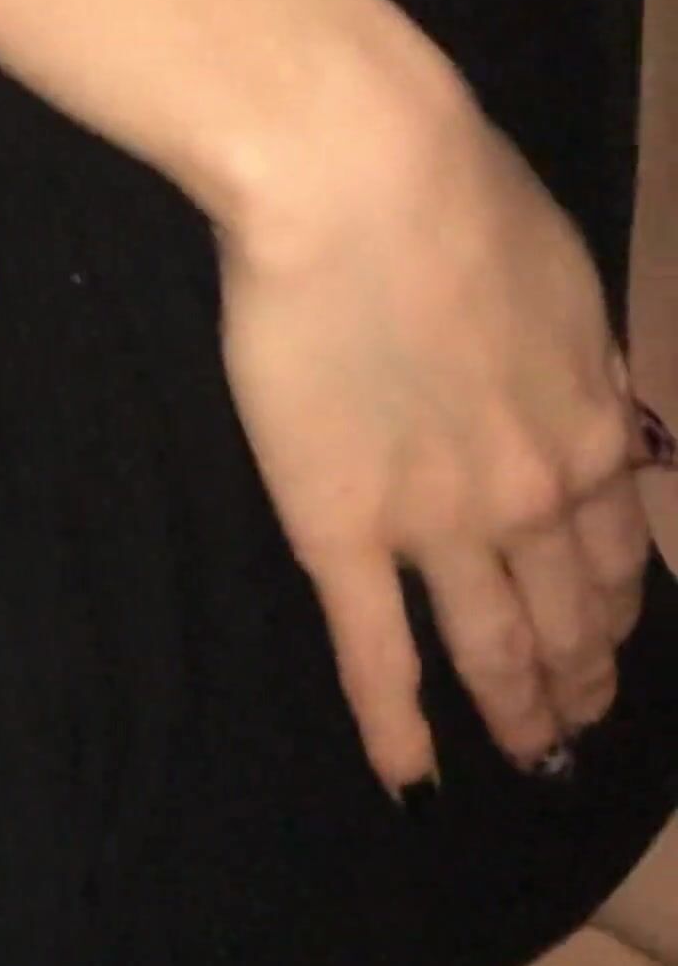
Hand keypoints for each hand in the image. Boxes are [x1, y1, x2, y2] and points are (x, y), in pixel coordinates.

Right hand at [219, 86, 656, 791]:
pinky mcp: (342, 532)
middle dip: (582, 679)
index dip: (622, 610)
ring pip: (494, 645)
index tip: (616, 645)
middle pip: (571, 612)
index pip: (621, 548)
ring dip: (518, 713)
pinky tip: (415, 781)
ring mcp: (440, 523)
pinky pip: (378, 652)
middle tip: (573, 734)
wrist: (363, 184)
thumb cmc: (456, 195)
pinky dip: (400, 727)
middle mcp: (537, 494)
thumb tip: (589, 400)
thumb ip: (575, 358)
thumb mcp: (563, 278)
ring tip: (528, 762)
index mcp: (593, 422)